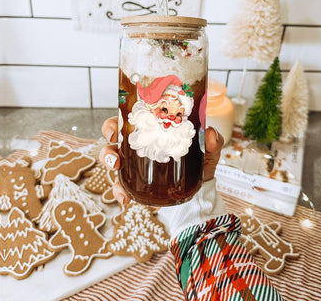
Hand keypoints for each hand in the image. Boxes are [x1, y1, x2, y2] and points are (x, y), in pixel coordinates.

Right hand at [99, 116, 223, 204]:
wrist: (199, 190)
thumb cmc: (199, 162)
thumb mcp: (207, 151)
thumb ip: (212, 142)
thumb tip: (210, 133)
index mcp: (151, 131)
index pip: (129, 120)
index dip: (117, 120)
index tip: (116, 125)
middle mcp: (138, 146)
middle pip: (113, 138)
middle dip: (108, 141)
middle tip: (114, 147)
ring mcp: (133, 165)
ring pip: (112, 160)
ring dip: (108, 161)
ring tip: (115, 167)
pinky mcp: (135, 184)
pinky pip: (121, 187)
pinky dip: (119, 192)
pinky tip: (125, 199)